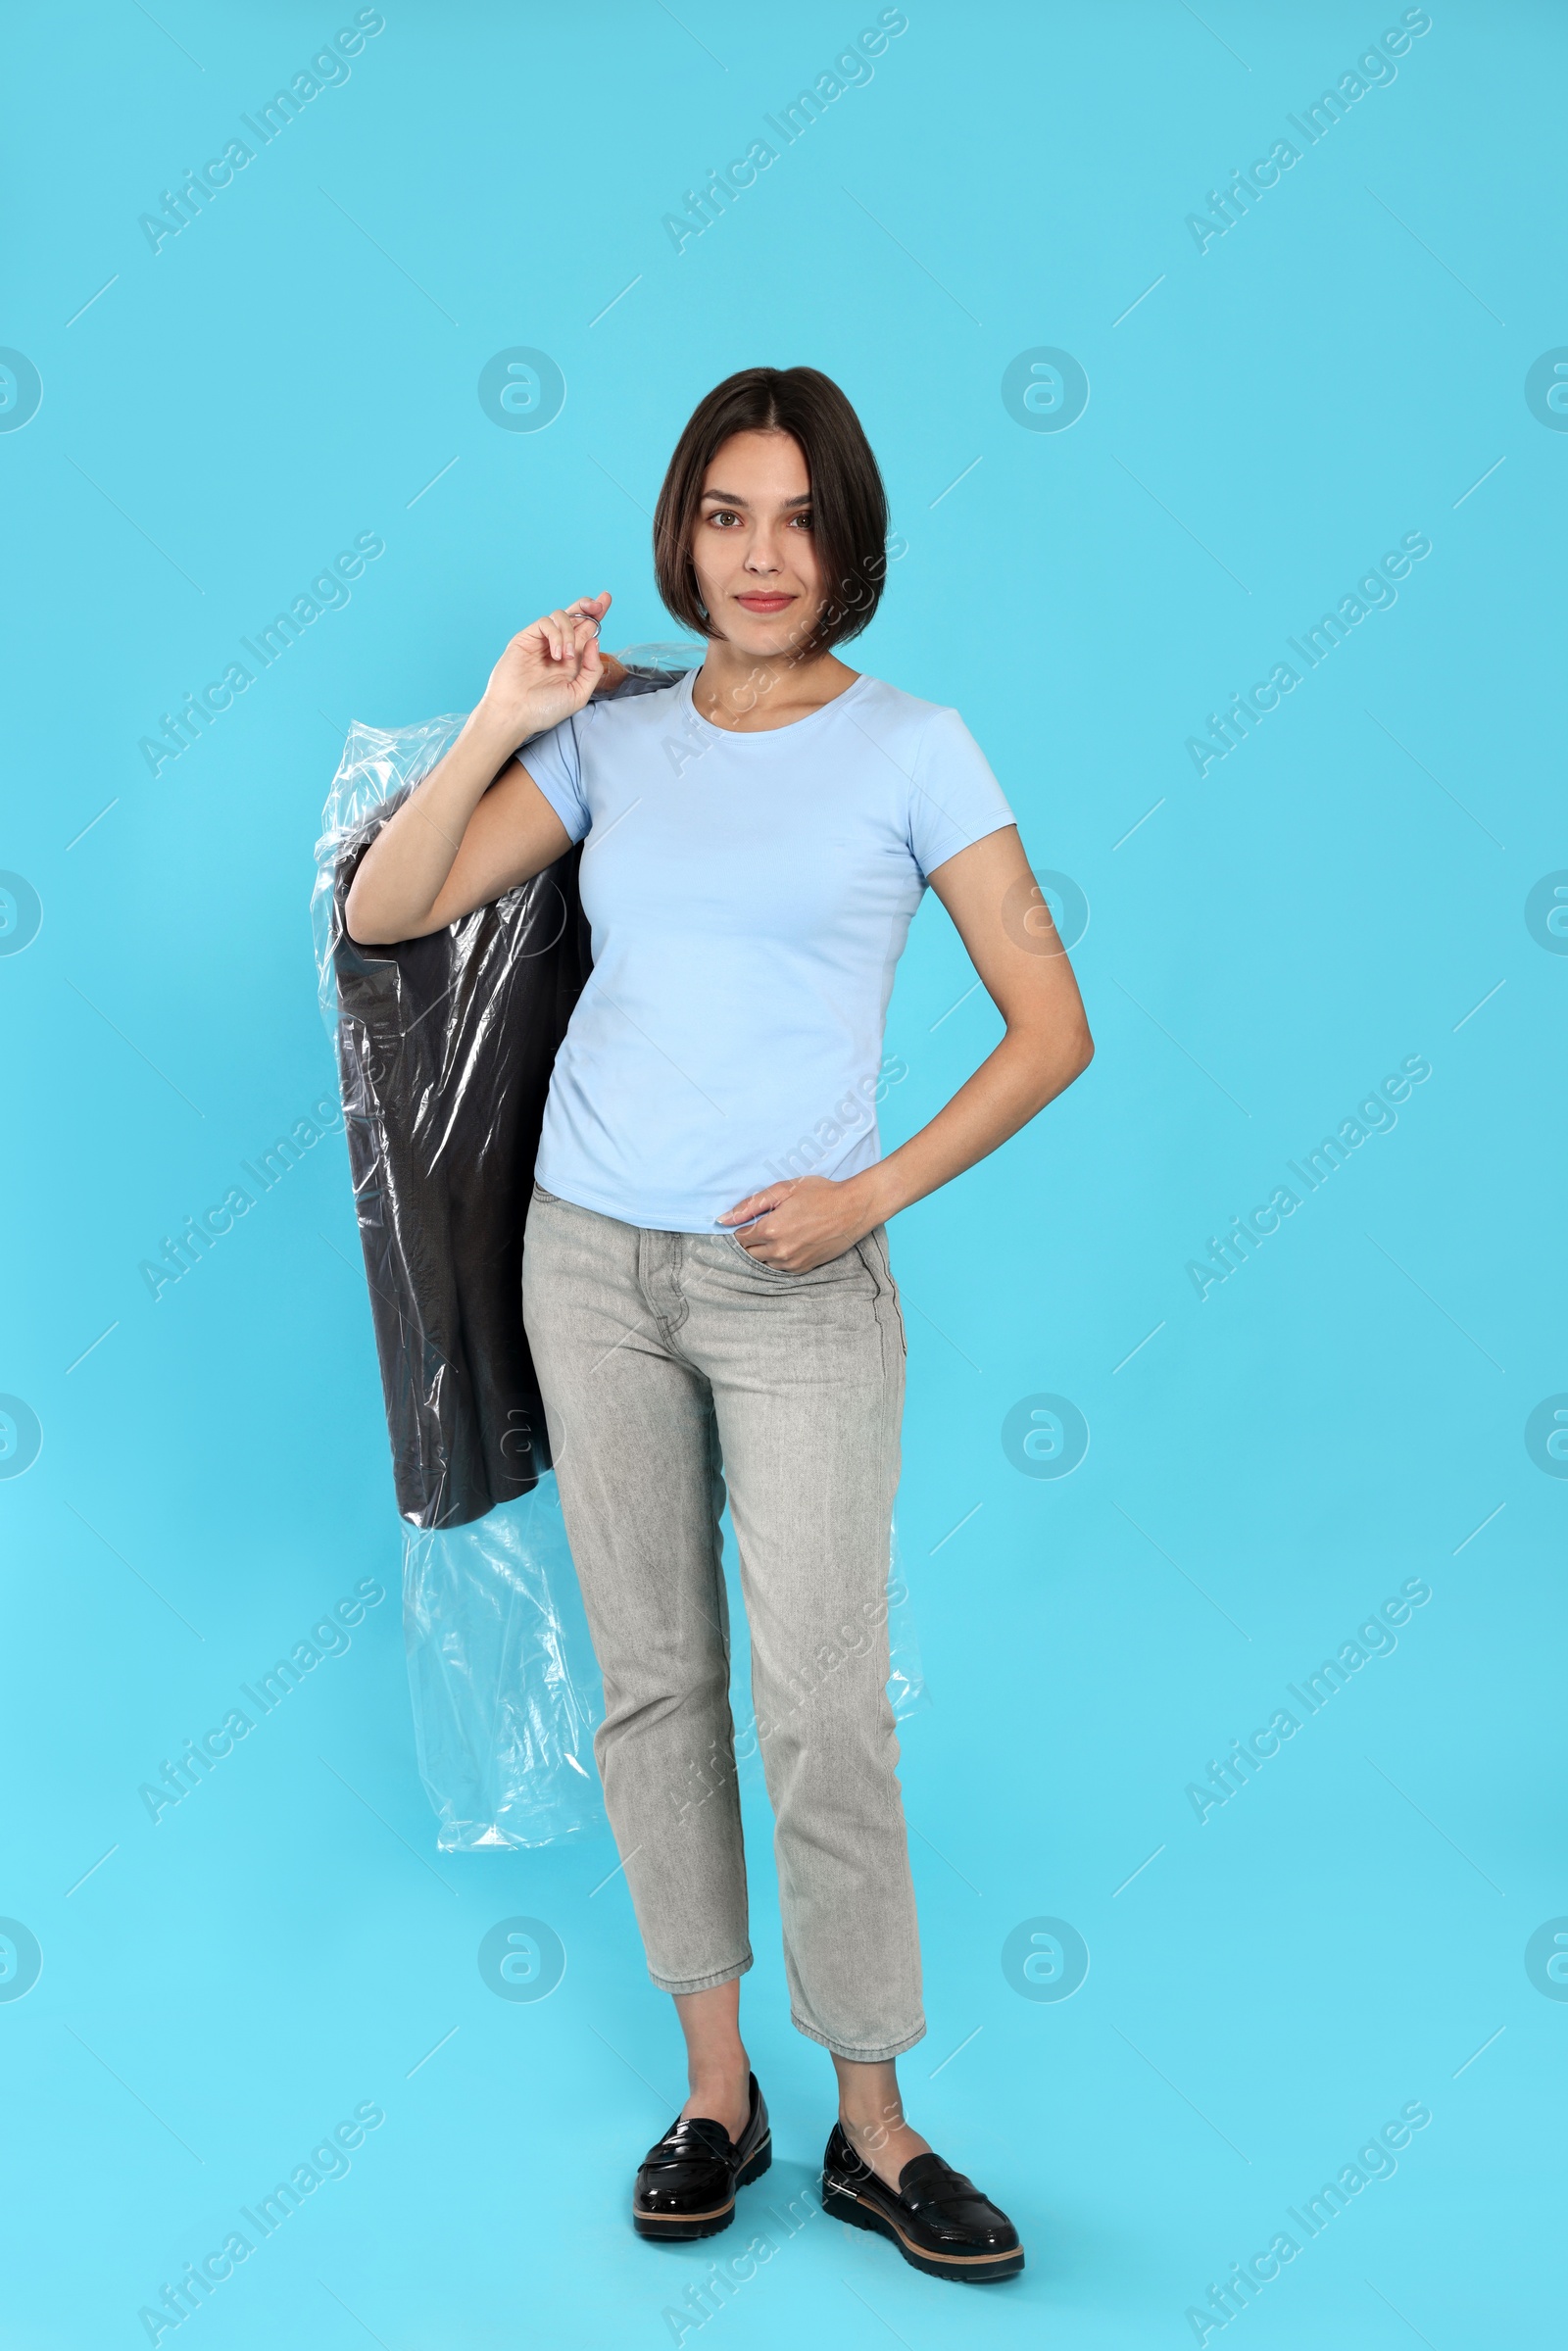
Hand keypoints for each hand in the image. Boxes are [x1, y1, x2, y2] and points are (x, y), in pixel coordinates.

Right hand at [476, 591, 611, 748]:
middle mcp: (558, 647)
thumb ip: (591, 669)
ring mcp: (541, 642)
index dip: (596, 614)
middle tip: (598, 604)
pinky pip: (545, 623)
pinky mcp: (526, 638)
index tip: (606, 599)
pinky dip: (555, 635)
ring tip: (567, 657)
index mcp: (572, 660)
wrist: (516, 714)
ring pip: (561, 617)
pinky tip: (557, 654)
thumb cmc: (545, 709)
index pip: (586, 630)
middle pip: (575, 616)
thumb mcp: (579, 693)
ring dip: (570, 633)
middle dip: (588, 606)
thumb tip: (595, 640)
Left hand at [717, 1174, 878, 1271]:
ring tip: (774, 1235)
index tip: (747, 1222)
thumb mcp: (784, 1189)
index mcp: (771, 1229)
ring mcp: (792, 1262)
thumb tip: (724, 1219)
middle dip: (749, 1241)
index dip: (740, 1229)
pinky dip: (777, 1259)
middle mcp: (779, 1250)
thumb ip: (751, 1204)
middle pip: (748, 1253)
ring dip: (762, 1251)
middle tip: (760, 1227)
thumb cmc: (820, 1193)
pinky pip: (779, 1269)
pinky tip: (786, 1244)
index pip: (740, 1238)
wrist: (854, 1208)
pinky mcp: (804, 1268)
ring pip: (762, 1263)